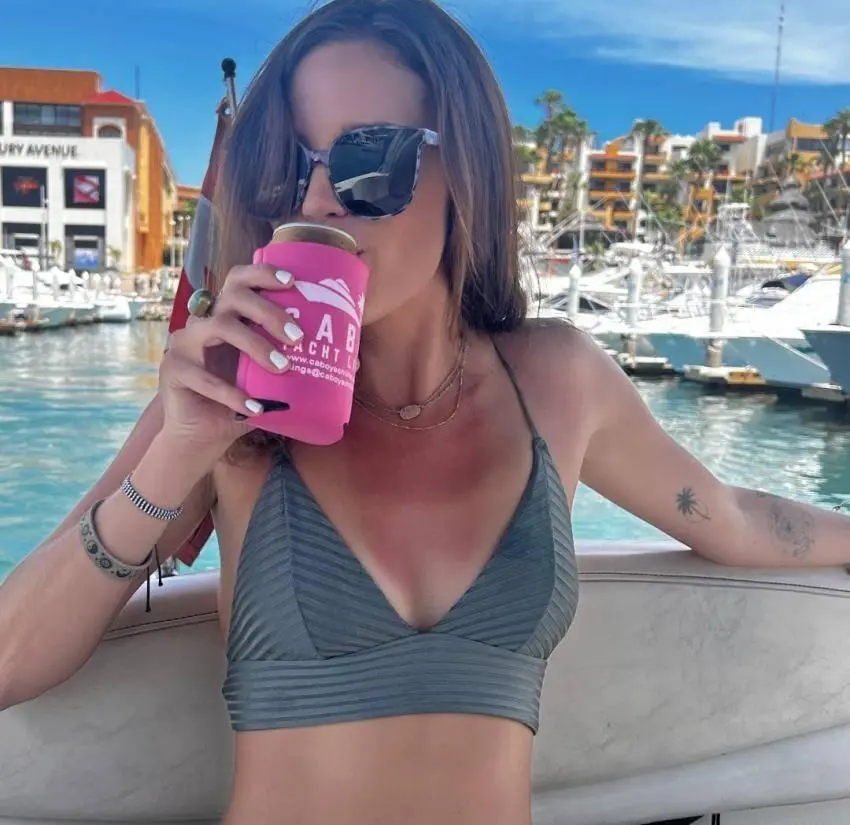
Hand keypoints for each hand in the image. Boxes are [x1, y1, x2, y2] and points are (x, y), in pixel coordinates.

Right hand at [158, 265, 302, 454]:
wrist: (203, 437)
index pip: (240, 279)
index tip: (294, 283)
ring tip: (282, 368)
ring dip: (254, 345)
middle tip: (297, 336)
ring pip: (217, 327)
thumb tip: (351, 362)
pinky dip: (233, 394)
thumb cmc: (242, 403)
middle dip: (268, 311)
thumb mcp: (273, 384)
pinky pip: (203, 377)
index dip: (264, 274)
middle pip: (232, 295)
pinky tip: (255, 409)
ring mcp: (183, 344)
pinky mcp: (173, 372)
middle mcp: (203, 322)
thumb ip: (302, 369)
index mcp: (227, 316)